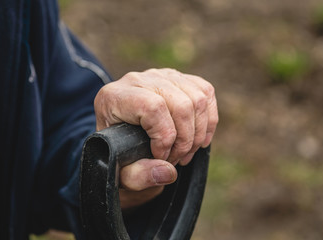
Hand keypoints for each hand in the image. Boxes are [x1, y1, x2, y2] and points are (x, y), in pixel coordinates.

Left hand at [94, 68, 217, 208]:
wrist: (118, 141)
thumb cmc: (117, 155)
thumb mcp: (119, 172)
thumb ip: (137, 176)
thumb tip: (168, 171)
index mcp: (114, 97)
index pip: (153, 107)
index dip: (164, 137)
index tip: (161, 156)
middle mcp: (136, 80)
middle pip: (180, 104)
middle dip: (185, 140)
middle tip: (175, 160)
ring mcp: (159, 76)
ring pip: (197, 99)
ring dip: (198, 134)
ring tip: (185, 153)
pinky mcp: (178, 79)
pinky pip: (206, 93)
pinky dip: (208, 121)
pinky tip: (199, 140)